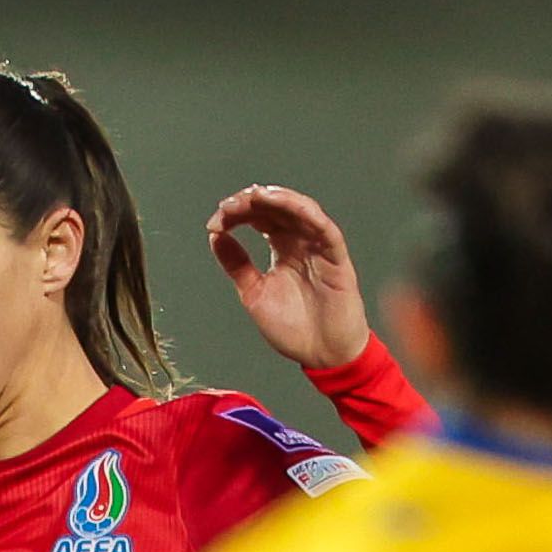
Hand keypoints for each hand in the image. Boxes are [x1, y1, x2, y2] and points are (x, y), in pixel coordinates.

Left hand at [206, 184, 375, 371]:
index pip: (259, 218)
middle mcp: (300, 242)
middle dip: (251, 202)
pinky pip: (325, 229)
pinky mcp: (337, 258)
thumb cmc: (294, 328)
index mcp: (281, 249)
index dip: (237, 214)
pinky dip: (307, 213)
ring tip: (254, 196)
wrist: (322, 355)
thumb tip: (215, 236)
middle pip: (277, 209)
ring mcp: (319, 248)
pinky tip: (286, 204)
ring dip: (278, 199)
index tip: (215, 222)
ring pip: (301, 210)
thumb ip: (237, 264)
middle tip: (229, 205)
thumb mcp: (254, 293)